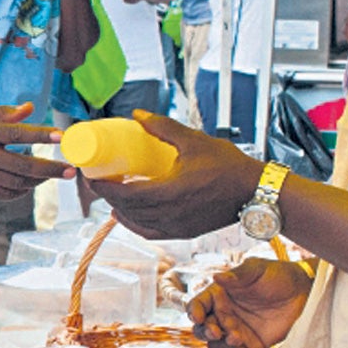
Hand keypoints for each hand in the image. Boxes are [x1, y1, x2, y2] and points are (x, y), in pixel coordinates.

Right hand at [0, 103, 75, 201]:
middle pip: (24, 166)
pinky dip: (22, 190)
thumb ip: (2, 113)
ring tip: (54, 174)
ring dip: (39, 181)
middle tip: (70, 170)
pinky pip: (6, 194)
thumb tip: (30, 108)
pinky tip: (31, 183)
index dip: (41, 135)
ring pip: (18, 183)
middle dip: (50, 169)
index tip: (62, 136)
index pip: (18, 134)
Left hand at [87, 112, 262, 240]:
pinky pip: (150, 232)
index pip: (125, 194)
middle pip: (126, 209)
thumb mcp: (194, 141)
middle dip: (107, 196)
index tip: (92, 177)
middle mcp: (170, 214)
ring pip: (136, 222)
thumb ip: (163, 128)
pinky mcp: (183, 232)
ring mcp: (176, 226)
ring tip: (110, 195)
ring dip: (119, 210)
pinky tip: (126, 215)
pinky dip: (134, 224)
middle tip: (97, 182)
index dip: (104, 188)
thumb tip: (137, 115)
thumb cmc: (229, 165)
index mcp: (170, 192)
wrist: (255, 191)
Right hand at [187, 258, 312, 347]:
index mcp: (220, 295)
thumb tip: (217, 276)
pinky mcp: (251, 345)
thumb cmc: (279, 276)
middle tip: (216, 331)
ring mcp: (236, 331)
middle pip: (202, 329)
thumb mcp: (257, 269)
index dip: (193, 312)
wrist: (305, 292)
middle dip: (205, 332)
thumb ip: (238, 275)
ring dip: (221, 344)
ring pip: (215, 345)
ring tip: (236, 338)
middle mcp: (224, 314)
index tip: (198, 316)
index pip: (197, 305)